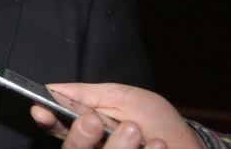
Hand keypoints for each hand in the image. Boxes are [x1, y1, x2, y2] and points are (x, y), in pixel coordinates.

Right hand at [30, 83, 202, 148]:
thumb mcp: (121, 97)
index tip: (42, 110)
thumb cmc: (154, 120)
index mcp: (86, 129)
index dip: (47, 120)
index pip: (57, 128)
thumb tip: (51, 87)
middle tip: (94, 122)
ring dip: (117, 146)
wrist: (188, 146)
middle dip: (80, 137)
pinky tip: (157, 145)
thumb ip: (87, 94)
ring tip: (135, 130)